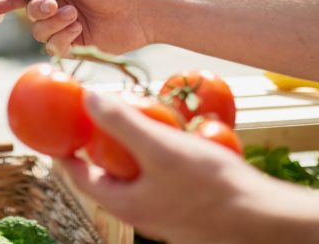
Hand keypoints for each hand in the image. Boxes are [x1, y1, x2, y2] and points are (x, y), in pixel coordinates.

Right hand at [0, 0, 152, 56]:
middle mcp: (60, 8)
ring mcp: (68, 28)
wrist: (140, 9)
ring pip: (40, 33)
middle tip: (52, 4)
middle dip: (38, 10)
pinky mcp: (77, 46)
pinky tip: (79, 28)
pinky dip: (63, 37)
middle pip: (31, 15)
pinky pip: (55, 47)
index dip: (8, 0)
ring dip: (54, 24)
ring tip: (76, 16)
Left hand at [57, 90, 264, 242]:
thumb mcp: (160, 147)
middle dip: (97, 148)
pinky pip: (161, 179)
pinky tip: (174, 138)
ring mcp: (166, 213)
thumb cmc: (210, 185)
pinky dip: (157, 157)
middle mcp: (141, 213)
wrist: (265, 220)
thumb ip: (121, 123)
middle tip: (94, 119)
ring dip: (130, 151)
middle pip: (105, 177)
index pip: (77, 176)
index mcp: (124, 203)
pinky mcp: (189, 208)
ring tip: (134, 121)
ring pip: (136, 177)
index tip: (53, 130)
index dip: (62, 151)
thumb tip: (86, 98)